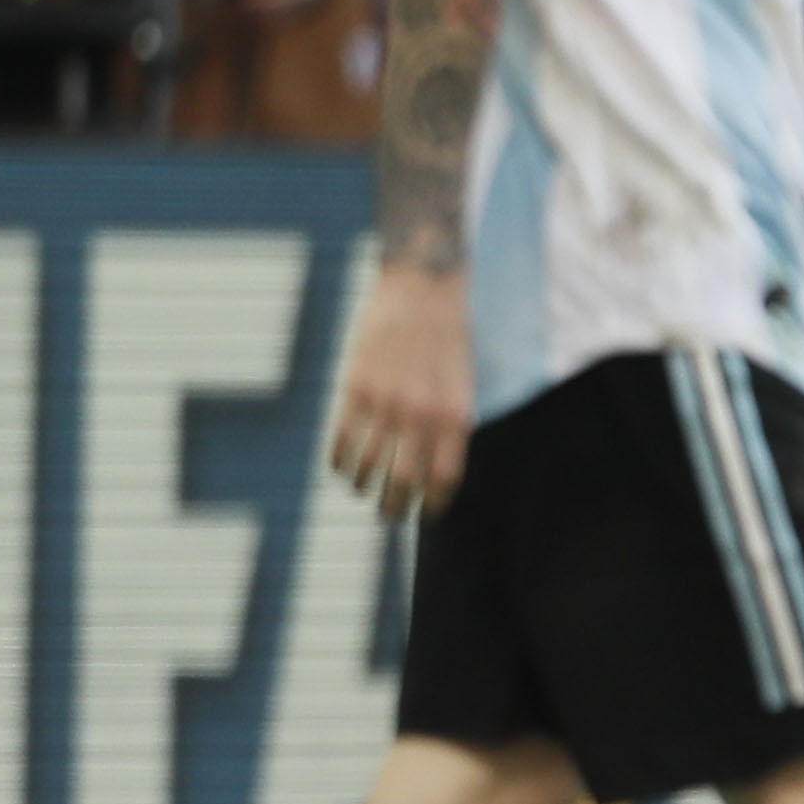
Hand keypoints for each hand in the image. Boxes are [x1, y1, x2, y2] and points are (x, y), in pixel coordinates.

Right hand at [327, 262, 472, 517]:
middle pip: (403, 482)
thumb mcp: (464, 383)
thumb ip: (450, 424)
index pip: (443, 478)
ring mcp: (386, 404)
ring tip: (364, 491)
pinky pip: (341, 440)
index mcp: (456, 415)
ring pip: (368, 466)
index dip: (432, 503)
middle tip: (390, 514)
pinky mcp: (355, 390)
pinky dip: (339, 463)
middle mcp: (421, 415)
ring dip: (364, 487)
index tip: (424, 514)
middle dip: (395, 506)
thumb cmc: (451, 337)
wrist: (423, 289)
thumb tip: (433, 468)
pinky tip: (340, 469)